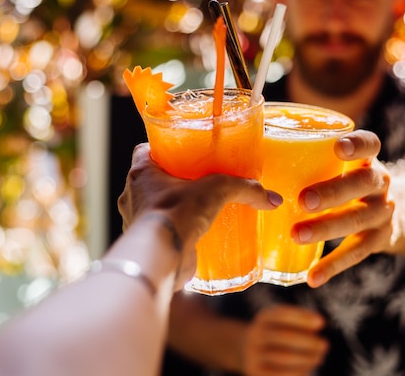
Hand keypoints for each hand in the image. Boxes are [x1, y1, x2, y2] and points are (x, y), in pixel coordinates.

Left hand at [118, 143, 282, 284]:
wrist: (161, 256)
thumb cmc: (175, 213)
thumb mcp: (216, 190)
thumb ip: (243, 189)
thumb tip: (271, 198)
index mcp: (141, 173)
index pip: (145, 151)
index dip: (163, 149)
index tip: (182, 151)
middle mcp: (133, 195)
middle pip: (151, 180)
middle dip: (172, 180)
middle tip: (196, 180)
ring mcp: (136, 220)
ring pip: (154, 207)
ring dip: (172, 207)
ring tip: (198, 208)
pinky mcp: (147, 244)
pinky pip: (160, 232)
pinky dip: (174, 232)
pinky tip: (193, 234)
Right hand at [242, 304, 328, 375]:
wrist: (250, 352)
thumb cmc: (278, 335)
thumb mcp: (285, 323)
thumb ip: (301, 321)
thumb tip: (319, 322)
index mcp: (263, 318)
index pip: (281, 314)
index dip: (302, 317)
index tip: (321, 322)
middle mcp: (256, 334)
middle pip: (284, 336)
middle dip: (308, 341)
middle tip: (325, 344)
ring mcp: (253, 353)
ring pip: (283, 356)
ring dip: (306, 358)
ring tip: (319, 357)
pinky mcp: (255, 371)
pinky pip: (278, 373)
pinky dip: (296, 371)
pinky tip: (307, 369)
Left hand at [291, 130, 393, 287]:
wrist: (388, 210)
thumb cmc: (343, 180)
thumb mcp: (336, 164)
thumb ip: (306, 157)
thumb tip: (251, 147)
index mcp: (367, 159)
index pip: (370, 145)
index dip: (358, 145)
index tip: (339, 148)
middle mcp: (379, 183)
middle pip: (362, 183)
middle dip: (333, 192)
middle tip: (303, 201)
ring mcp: (382, 212)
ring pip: (357, 219)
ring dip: (326, 228)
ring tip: (296, 235)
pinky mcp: (380, 239)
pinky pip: (356, 253)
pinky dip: (333, 266)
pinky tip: (312, 277)